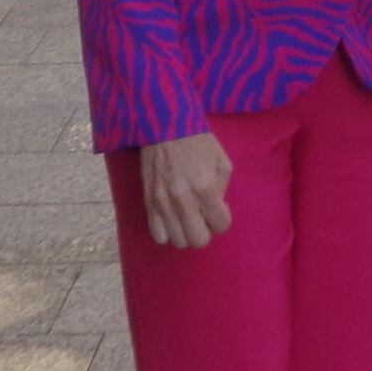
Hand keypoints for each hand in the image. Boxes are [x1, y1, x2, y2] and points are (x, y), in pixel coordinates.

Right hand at [138, 132, 236, 248]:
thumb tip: (215, 207)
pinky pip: (157, 235)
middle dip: (205, 231)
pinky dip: (167, 232)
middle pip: (199, 241)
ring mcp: (164, 204)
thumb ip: (222, 188)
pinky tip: (172, 219)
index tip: (218, 209)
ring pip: (178, 241)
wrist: (165, 129)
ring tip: (187, 218)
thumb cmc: (198, 143)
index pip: (221, 225)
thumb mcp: (222, 162)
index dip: (222, 219)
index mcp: (206, 190)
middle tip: (203, 217)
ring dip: (186, 232)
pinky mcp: (149, 203)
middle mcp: (184, 202)